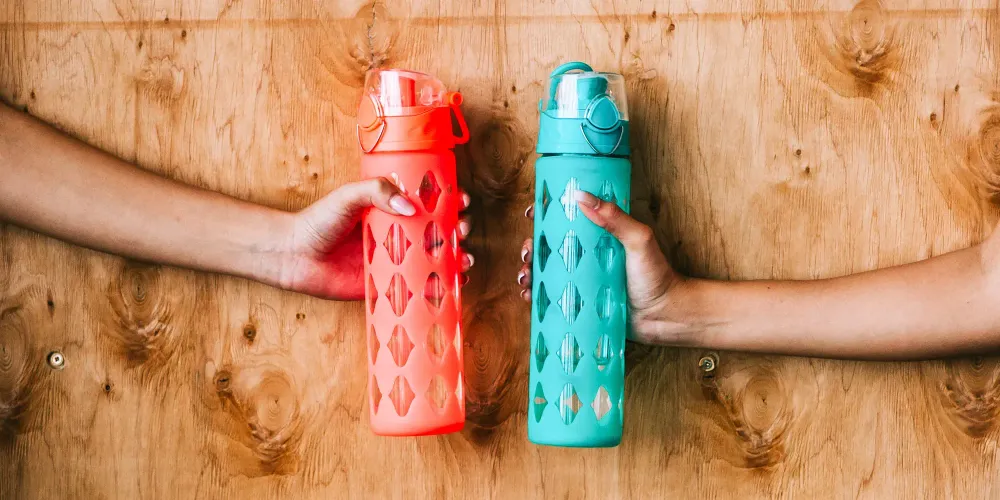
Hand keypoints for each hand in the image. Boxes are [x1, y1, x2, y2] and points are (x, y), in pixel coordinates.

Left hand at [274, 178, 472, 299]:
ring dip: (456, 258)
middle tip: (461, 230)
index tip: (460, 200)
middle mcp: (398, 233)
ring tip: (464, 259)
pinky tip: (451, 284)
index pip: (428, 201)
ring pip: (435, 258)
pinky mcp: (389, 284)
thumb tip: (411, 207)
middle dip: (458, 229)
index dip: (449, 200)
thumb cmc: (318, 221)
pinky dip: (439, 287)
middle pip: (439, 230)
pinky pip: (419, 286)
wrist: (295, 256)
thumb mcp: (348, 197)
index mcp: (391, 208)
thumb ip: (377, 193)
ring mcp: (396, 259)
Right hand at [517, 190, 690, 343]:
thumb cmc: (657, 276)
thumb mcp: (638, 240)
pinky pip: (554, 298)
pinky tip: (529, 296)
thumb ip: (614, 218)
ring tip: (525, 276)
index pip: (568, 219)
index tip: (532, 212)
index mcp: (600, 236)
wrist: (666, 317)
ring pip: (547, 272)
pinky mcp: (580, 303)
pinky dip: (537, 296)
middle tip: (526, 252)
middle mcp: (588, 256)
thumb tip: (581, 196)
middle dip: (531, 247)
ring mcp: (582, 280)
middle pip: (551, 246)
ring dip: (529, 271)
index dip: (546, 215)